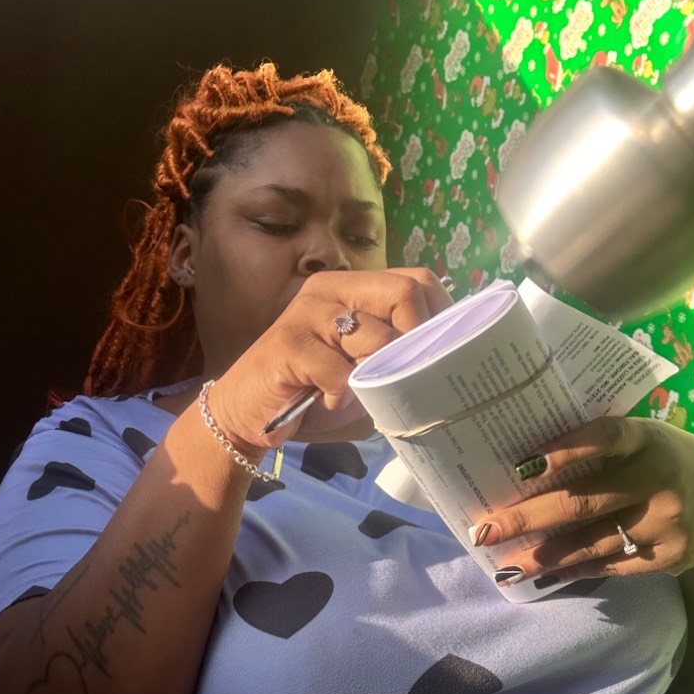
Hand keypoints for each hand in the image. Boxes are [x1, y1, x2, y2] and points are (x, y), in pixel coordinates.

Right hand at [206, 268, 450, 451]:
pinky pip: (340, 372)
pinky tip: (328, 402)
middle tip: (405, 376)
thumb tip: (446, 354)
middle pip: (403, 293)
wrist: (246, 413)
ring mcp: (307, 312)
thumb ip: (394, 349)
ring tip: (357, 393)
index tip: (440, 354)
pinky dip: (342, 397)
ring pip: (375, 337)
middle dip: (417, 340)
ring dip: (375, 377)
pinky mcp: (288, 344)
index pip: (417, 280)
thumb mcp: (362, 365)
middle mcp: (329, 289)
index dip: (439, 317)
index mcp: (351, 286)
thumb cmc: (311, 390)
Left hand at [473, 416, 693, 582]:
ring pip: (593, 543)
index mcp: (648, 438)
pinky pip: (613, 566)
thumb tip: (525, 468)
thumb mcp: (646, 441)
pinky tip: (547, 573)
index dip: (566, 449)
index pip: (605, 437)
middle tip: (486, 530)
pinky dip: (576, 570)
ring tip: (507, 564)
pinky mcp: (670, 556)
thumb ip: (603, 447)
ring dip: (545, 556)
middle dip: (529, 518)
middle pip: (584, 502)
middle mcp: (660, 479)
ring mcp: (667, 521)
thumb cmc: (668, 463)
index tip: (523, 465)